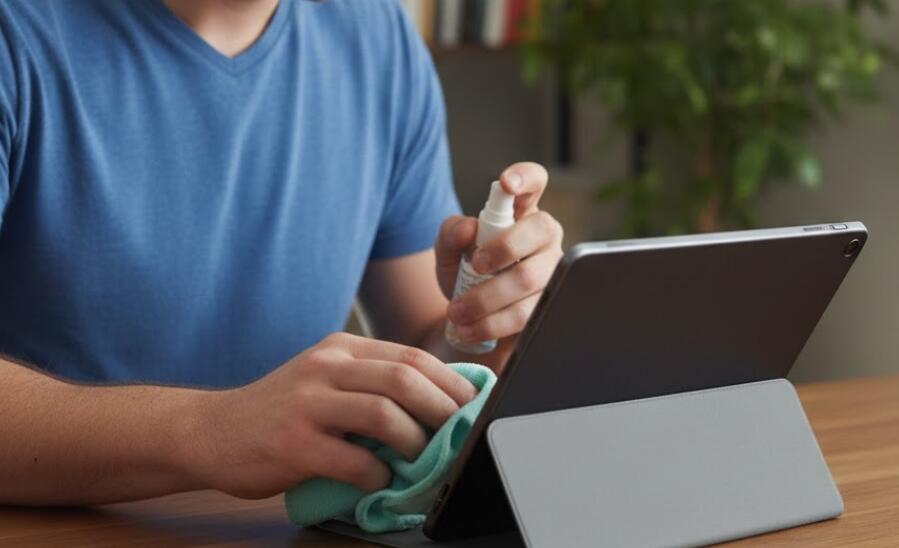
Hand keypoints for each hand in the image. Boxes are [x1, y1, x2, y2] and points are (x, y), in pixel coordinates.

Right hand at [182, 333, 475, 498]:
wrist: (209, 430)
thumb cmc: (280, 410)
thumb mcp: (325, 380)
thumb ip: (370, 383)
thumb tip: (439, 404)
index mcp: (341, 348)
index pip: (411, 357)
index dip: (451, 383)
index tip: (472, 407)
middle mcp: (325, 366)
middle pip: (404, 378)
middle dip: (443, 410)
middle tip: (458, 435)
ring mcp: (307, 402)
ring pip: (383, 413)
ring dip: (414, 442)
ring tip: (421, 459)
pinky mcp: (292, 442)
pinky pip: (352, 460)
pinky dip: (376, 475)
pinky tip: (378, 482)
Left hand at [436, 162, 563, 345]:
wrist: (467, 319)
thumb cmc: (465, 273)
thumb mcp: (448, 250)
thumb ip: (450, 233)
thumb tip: (468, 228)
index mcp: (521, 213)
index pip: (534, 182)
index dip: (525, 177)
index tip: (506, 184)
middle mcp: (543, 238)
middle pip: (542, 229)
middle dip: (505, 247)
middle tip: (474, 265)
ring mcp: (551, 273)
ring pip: (531, 279)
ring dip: (487, 296)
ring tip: (456, 310)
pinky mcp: (548, 307)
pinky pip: (527, 315)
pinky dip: (492, 324)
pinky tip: (469, 328)